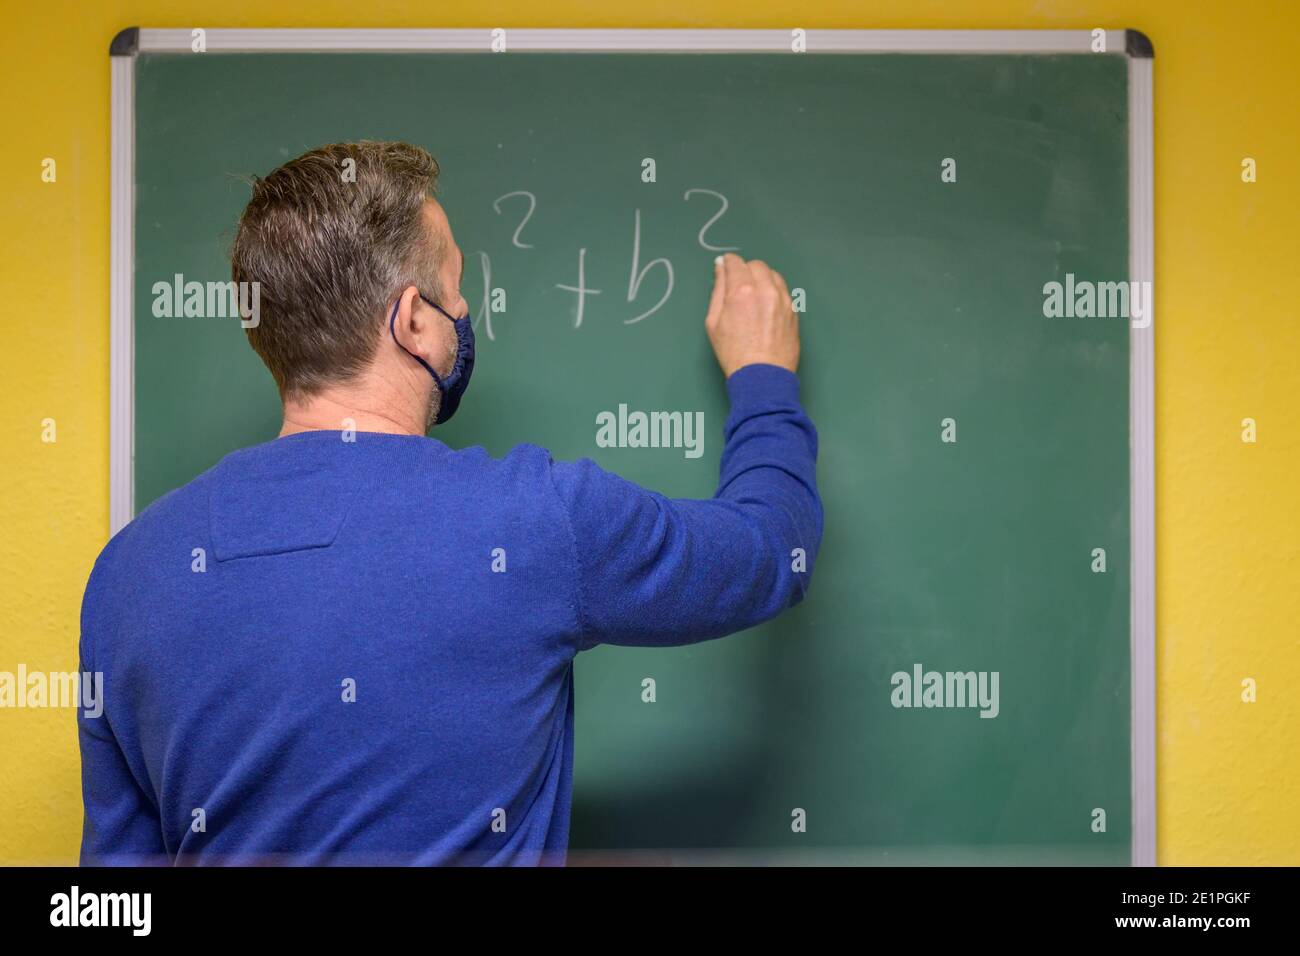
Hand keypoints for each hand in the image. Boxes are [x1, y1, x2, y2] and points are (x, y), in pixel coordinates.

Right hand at [704, 253, 799, 377]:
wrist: (762, 376)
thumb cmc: (733, 353)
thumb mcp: (713, 322)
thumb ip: (717, 291)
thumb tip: (720, 269)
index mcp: (741, 292)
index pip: (735, 263)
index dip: (728, 263)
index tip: (725, 267)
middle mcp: (765, 290)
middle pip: (756, 265)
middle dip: (745, 270)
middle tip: (739, 285)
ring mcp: (783, 299)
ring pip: (773, 275)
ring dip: (762, 278)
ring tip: (754, 295)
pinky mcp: (794, 310)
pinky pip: (783, 290)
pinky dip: (773, 291)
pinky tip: (766, 306)